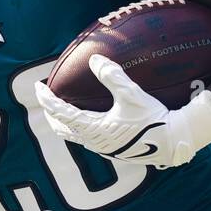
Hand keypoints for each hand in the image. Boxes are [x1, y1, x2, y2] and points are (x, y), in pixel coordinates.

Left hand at [34, 54, 210, 167]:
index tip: (38, 87)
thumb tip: (95, 59)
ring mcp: (103, 149)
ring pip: (74, 135)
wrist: (172, 141)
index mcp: (94, 129)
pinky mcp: (112, 151)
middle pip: (62, 128)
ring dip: (64, 121)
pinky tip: (87, 119)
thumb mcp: (132, 94)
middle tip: (45, 96)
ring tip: (61, 107)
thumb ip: (112, 76)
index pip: (61, 113)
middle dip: (50, 112)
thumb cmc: (153, 118)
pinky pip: (86, 138)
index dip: (46, 99)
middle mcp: (94, 142)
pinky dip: (78, 127)